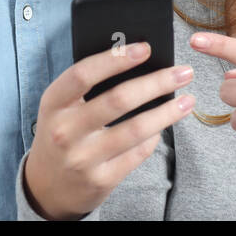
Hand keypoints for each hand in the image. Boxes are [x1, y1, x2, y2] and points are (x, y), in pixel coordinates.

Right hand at [23, 42, 195, 219]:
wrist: (47, 187)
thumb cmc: (61, 133)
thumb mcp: (60, 107)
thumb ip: (87, 86)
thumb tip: (136, 59)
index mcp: (54, 104)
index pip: (84, 74)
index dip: (116, 59)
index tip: (146, 48)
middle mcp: (65, 131)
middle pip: (118, 100)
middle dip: (157, 83)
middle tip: (183, 72)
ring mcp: (83, 158)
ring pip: (135, 129)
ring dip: (167, 112)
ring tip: (188, 100)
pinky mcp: (101, 180)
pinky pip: (137, 153)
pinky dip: (155, 136)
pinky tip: (164, 125)